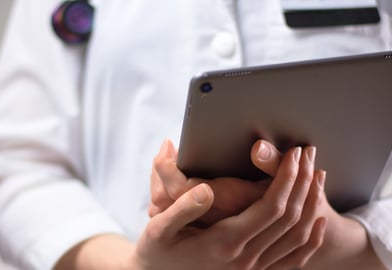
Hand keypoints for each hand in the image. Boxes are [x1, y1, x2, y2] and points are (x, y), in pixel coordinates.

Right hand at [130, 146, 326, 269]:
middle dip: (302, 181)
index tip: (293, 154)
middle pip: (289, 218)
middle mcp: (245, 258)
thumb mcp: (159, 229)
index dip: (286, 178)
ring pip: (298, 236)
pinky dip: (312, 237)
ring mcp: (254, 268)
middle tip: (307, 153)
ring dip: (312, 202)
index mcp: (224, 243)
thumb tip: (206, 189)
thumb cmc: (157, 251)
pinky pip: (295, 258)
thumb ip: (182, 209)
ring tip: (316, 174)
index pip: (270, 207)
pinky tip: (319, 219)